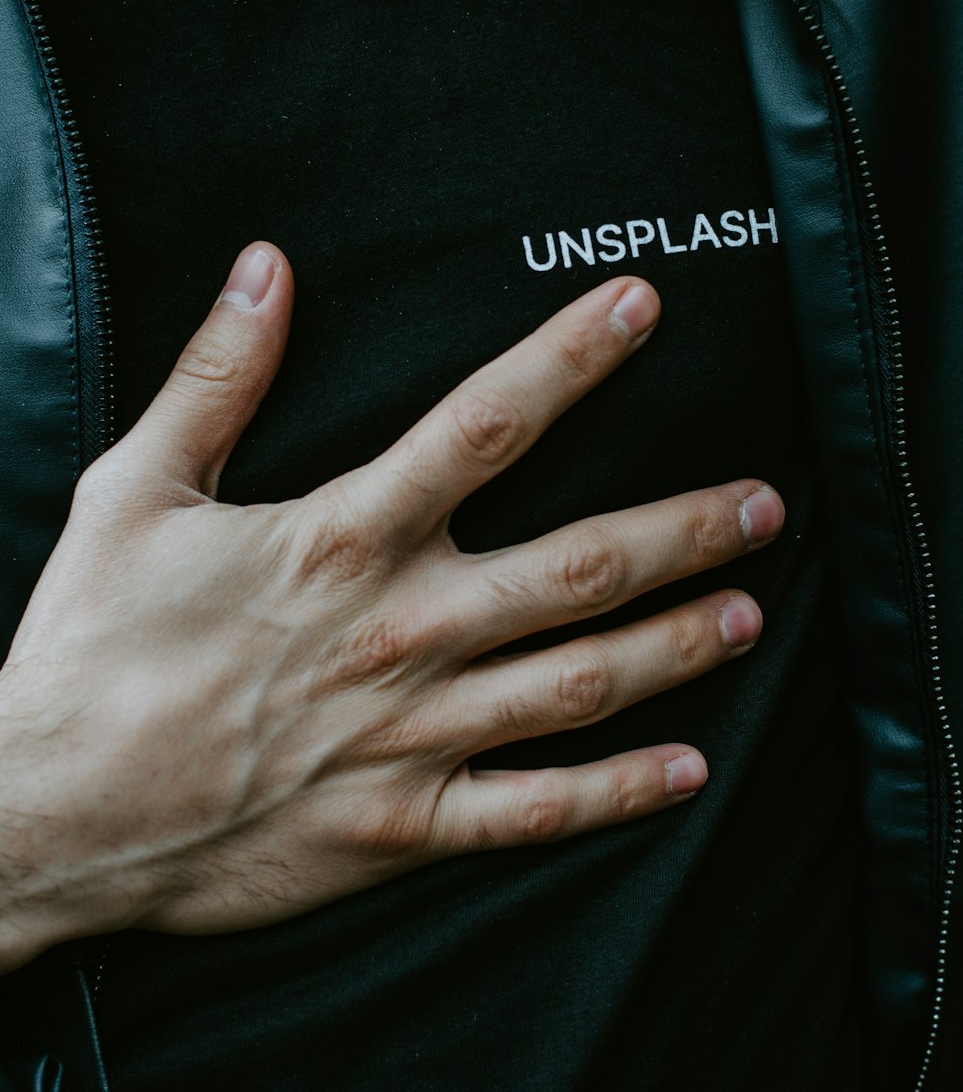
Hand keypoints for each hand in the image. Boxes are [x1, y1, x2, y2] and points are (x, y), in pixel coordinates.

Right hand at [0, 243, 782, 970]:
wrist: (48, 813)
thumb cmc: (90, 649)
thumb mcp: (135, 492)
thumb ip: (215, 379)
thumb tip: (265, 267)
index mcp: (342, 540)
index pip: (483, 424)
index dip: (571, 356)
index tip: (641, 307)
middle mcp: (399, 631)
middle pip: (575, 567)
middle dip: (681, 530)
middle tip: (762, 505)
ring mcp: (409, 736)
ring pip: (576, 685)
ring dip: (673, 648)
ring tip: (747, 617)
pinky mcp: (400, 824)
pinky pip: (531, 811)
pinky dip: (614, 795)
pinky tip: (685, 771)